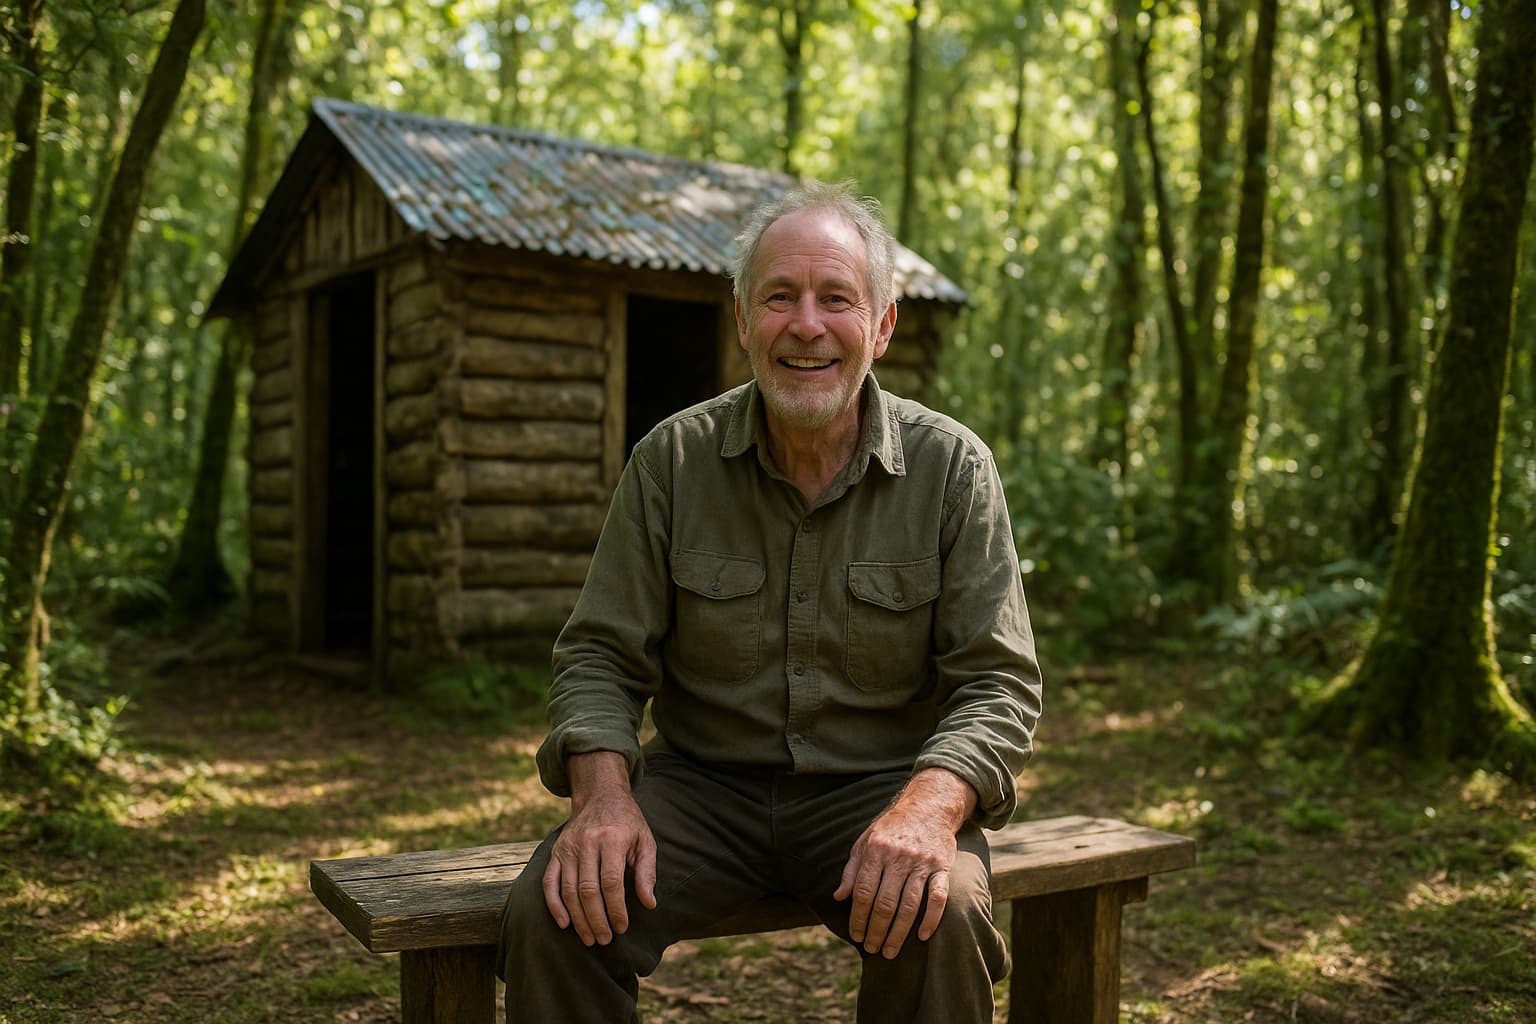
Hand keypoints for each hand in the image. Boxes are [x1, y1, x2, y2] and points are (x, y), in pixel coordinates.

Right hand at [542, 752, 657, 945]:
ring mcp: (568, 848)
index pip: (612, 882)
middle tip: (605, 939)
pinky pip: (549, 882)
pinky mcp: (556, 852)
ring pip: (568, 890)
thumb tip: (649, 904)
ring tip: (589, 938)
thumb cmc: (628, 823)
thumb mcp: (645, 841)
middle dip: (596, 919)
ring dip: (578, 918)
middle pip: (588, 890)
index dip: (616, 909)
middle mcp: (587, 843)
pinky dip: (554, 905)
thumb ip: (648, 872)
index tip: (622, 927)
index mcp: (612, 839)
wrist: (600, 795)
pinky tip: (564, 923)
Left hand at [833, 768, 975, 958]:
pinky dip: (931, 918)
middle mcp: (898, 857)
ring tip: (890, 951)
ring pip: (909, 905)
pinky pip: (938, 897)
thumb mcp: (865, 841)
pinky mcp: (942, 866)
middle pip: (885, 902)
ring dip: (899, 933)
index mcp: (875, 851)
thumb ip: (851, 870)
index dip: (858, 917)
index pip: (863, 891)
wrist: (928, 805)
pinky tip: (922, 936)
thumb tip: (838, 897)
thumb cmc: (891, 828)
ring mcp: (922, 862)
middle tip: (872, 949)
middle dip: (876, 931)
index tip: (855, 935)